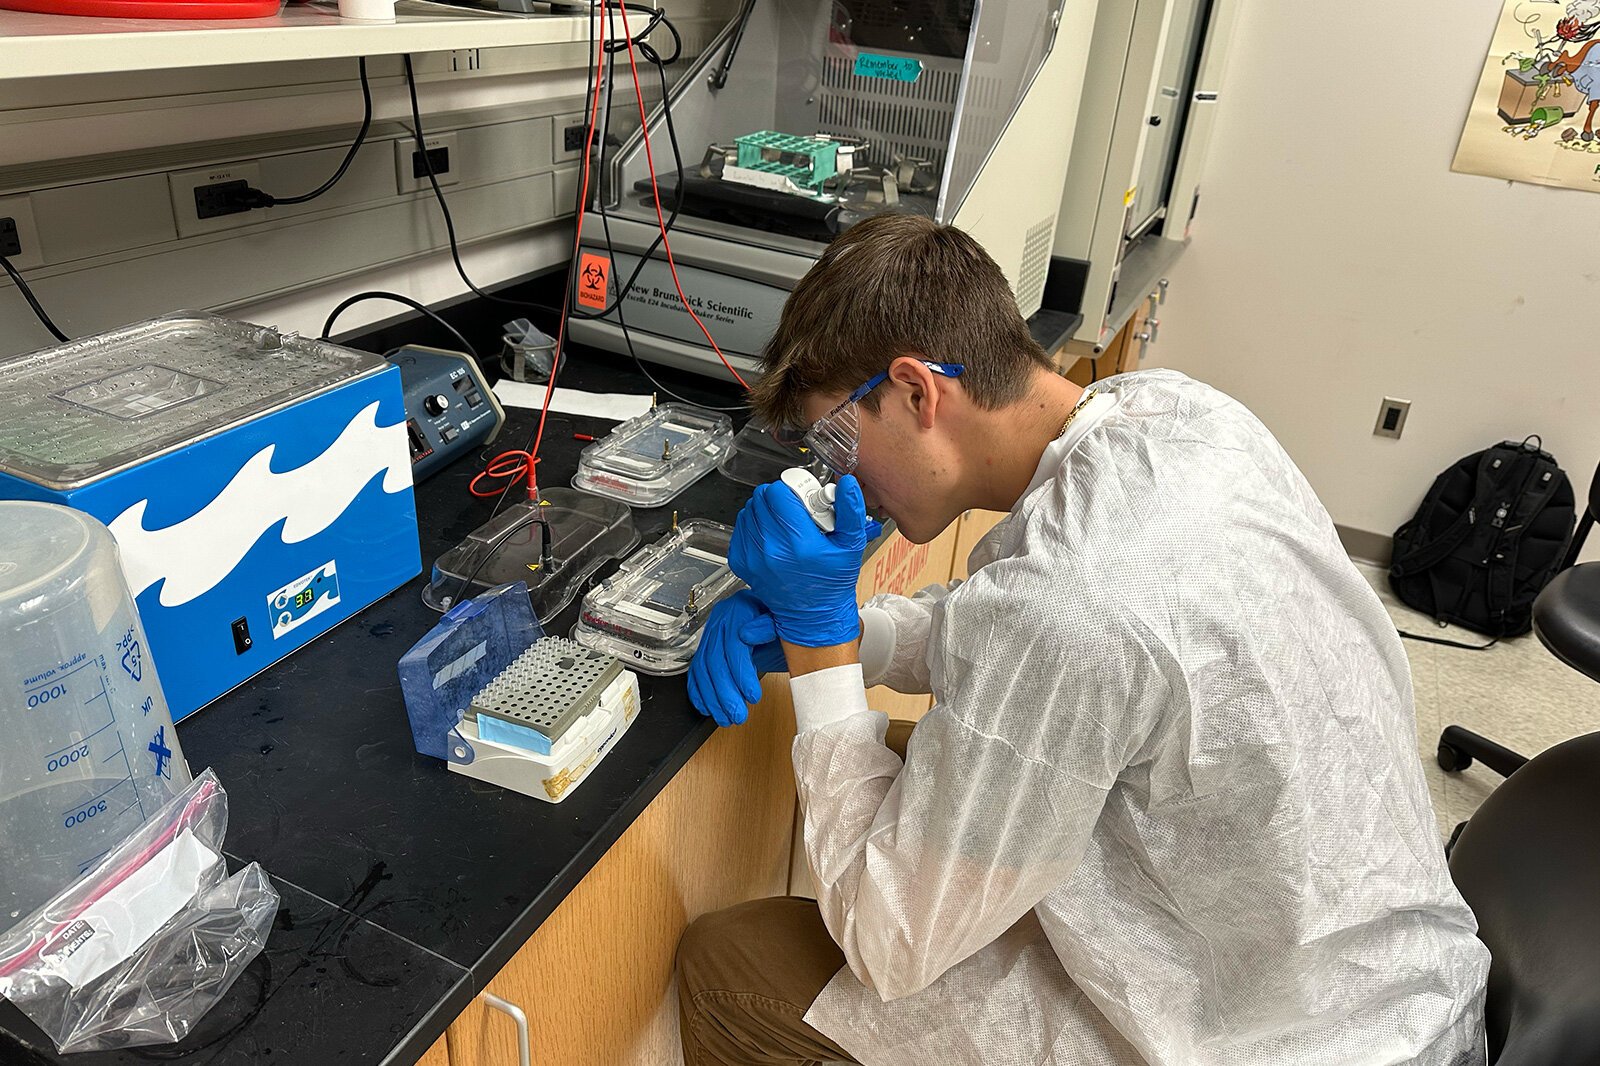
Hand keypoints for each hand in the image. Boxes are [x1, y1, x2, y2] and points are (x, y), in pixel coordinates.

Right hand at [687, 591, 786, 726]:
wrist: (777, 618)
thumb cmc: (782, 620)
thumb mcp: (782, 621)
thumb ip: (767, 627)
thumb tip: (747, 634)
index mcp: (739, 609)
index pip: (734, 645)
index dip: (741, 674)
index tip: (752, 696)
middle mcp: (722, 621)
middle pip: (715, 661)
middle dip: (725, 694)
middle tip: (738, 714)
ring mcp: (713, 634)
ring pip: (704, 670)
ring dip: (713, 699)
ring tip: (726, 717)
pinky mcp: (709, 648)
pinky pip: (697, 671)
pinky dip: (699, 692)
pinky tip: (707, 707)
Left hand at [727, 475, 878, 647]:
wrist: (813, 615)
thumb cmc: (832, 582)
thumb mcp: (851, 545)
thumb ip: (850, 510)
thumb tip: (847, 484)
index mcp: (799, 543)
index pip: (778, 493)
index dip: (791, 490)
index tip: (801, 499)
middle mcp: (772, 550)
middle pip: (762, 499)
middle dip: (779, 499)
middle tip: (796, 512)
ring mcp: (753, 558)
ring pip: (749, 510)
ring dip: (765, 511)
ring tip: (785, 525)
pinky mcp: (742, 563)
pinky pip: (741, 528)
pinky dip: (754, 526)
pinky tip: (772, 535)